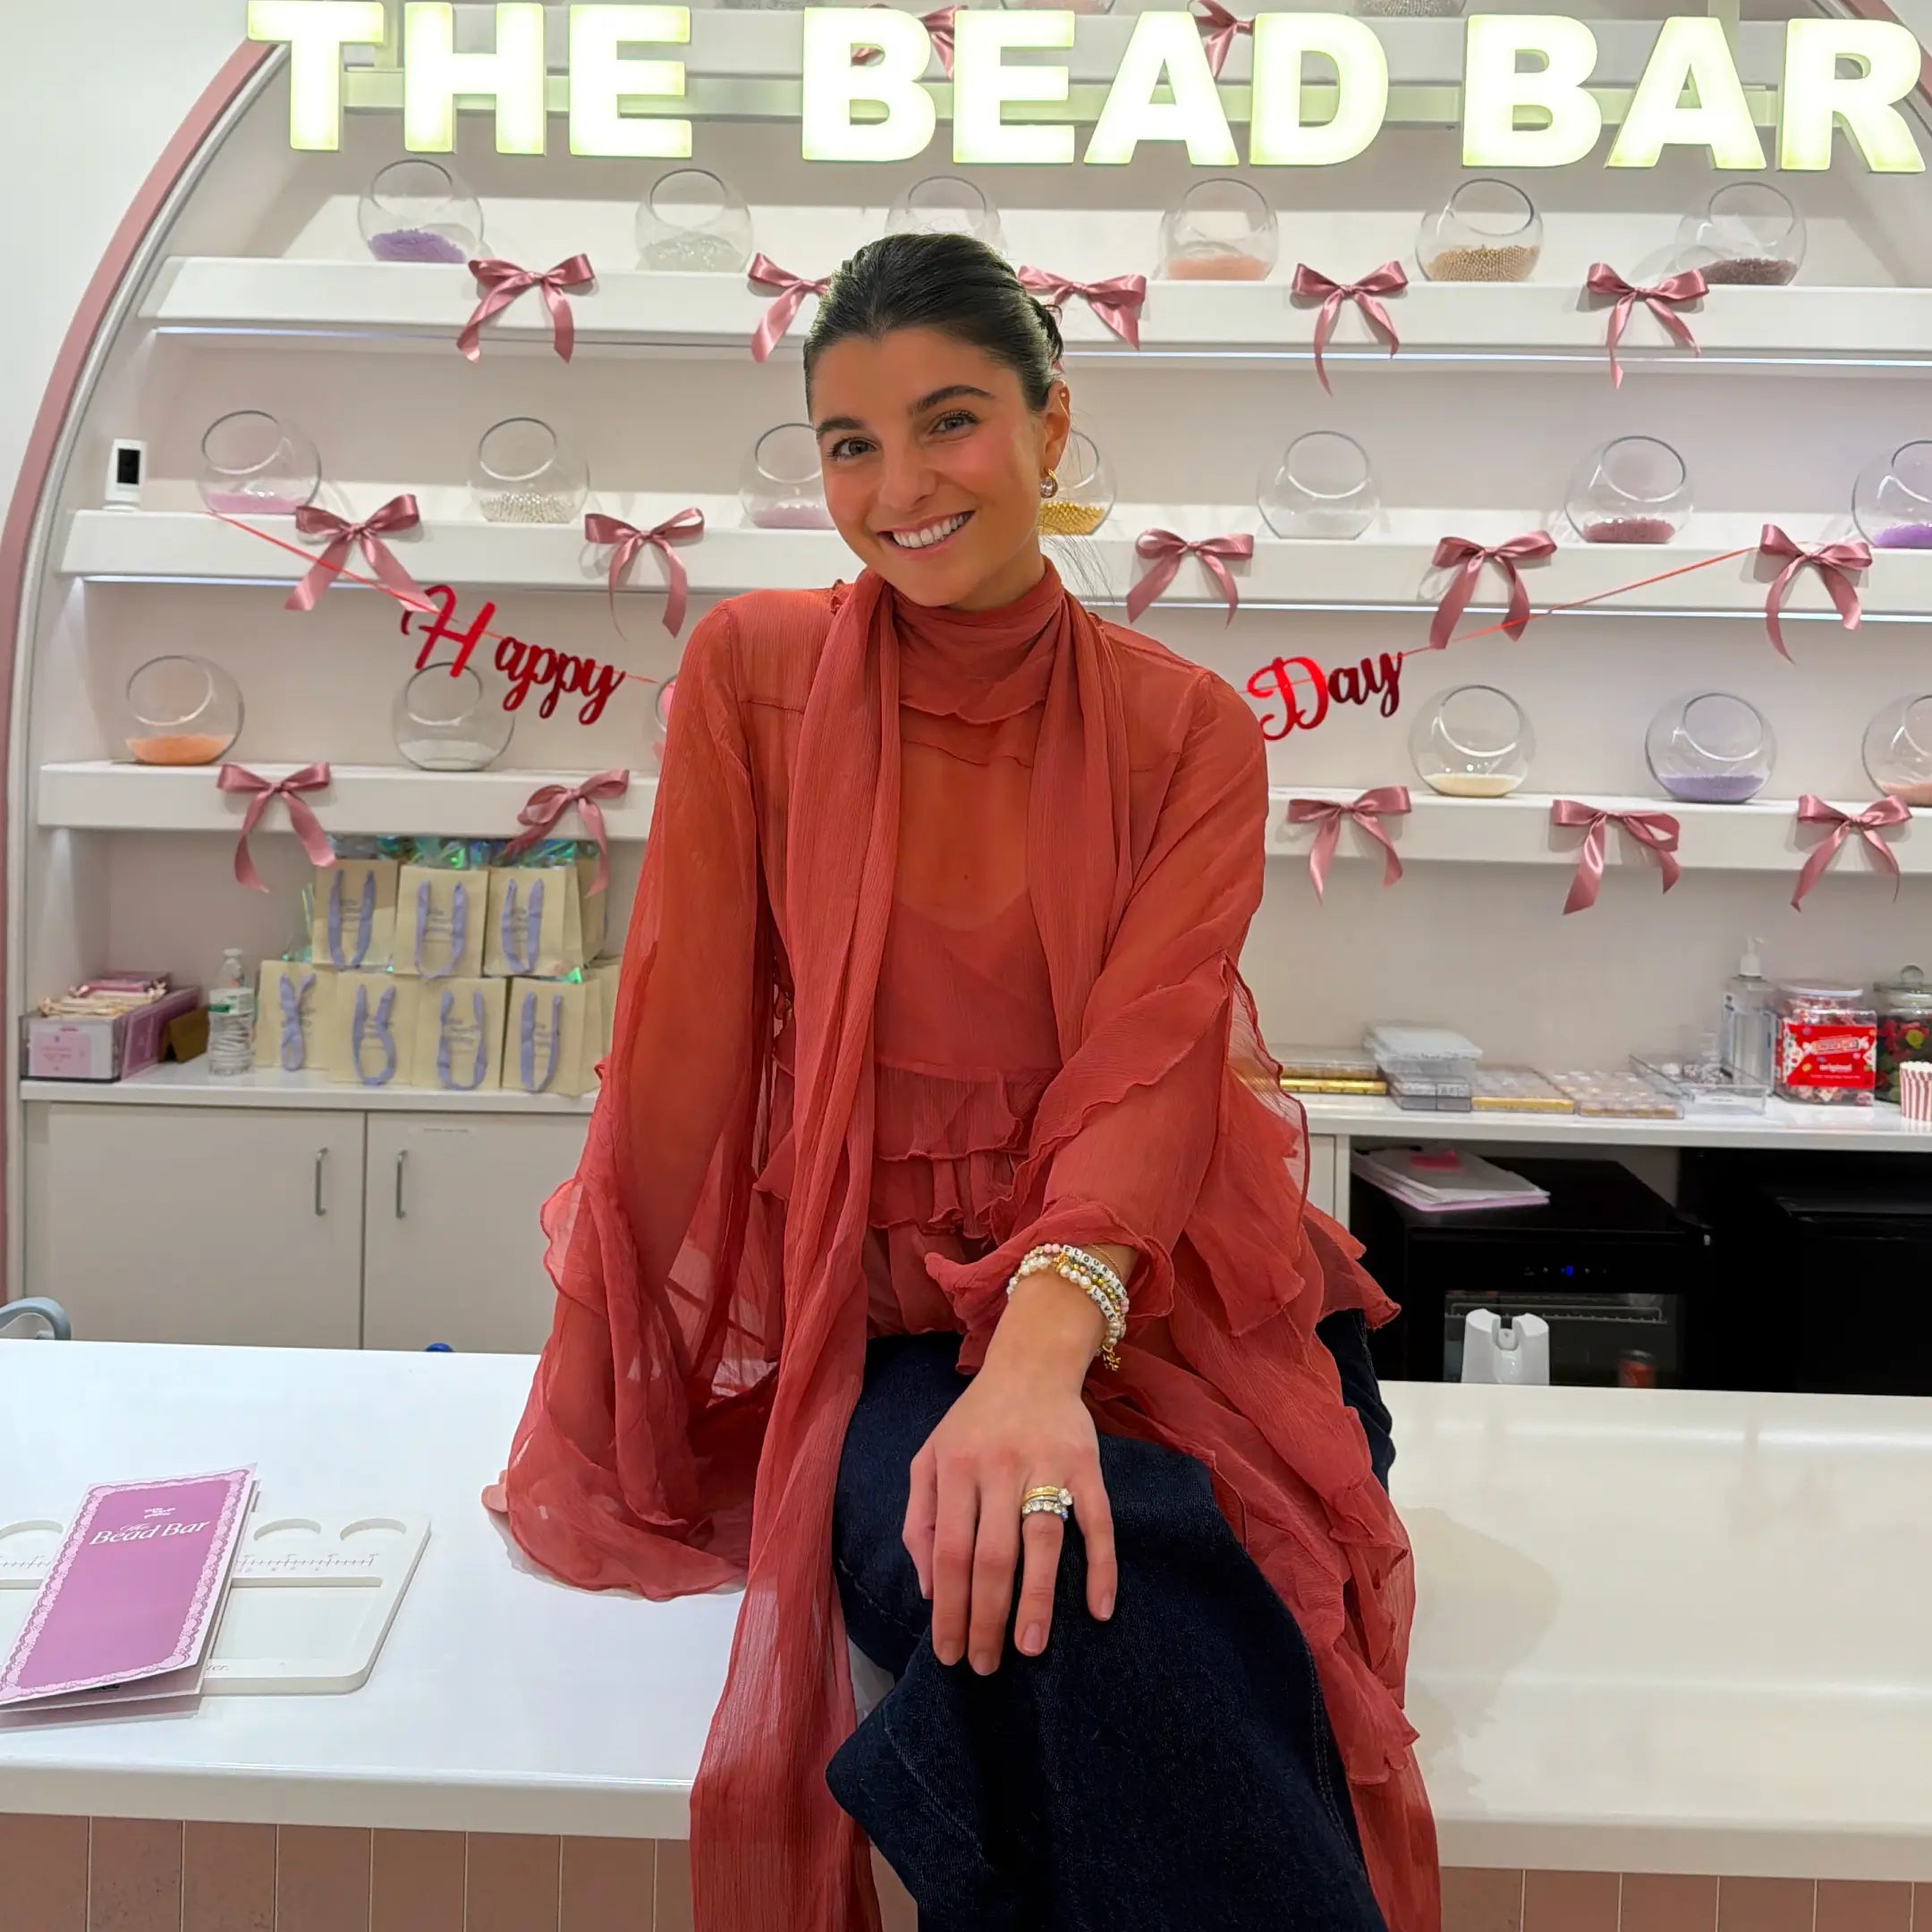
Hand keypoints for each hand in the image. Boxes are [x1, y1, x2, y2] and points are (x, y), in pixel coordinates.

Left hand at [903, 1272, 1119, 1674]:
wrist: (1031, 1362)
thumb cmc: (974, 1422)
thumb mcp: (929, 1458)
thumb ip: (920, 1519)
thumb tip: (929, 1591)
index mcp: (954, 1468)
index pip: (948, 1552)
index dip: (948, 1610)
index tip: (950, 1655)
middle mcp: (998, 1467)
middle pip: (992, 1556)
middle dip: (987, 1619)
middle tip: (987, 1666)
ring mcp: (1046, 1464)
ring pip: (1042, 1541)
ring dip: (1037, 1601)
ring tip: (1029, 1650)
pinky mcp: (1088, 1463)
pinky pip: (1098, 1521)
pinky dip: (1101, 1566)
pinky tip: (1099, 1609)